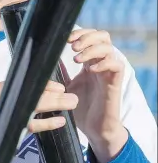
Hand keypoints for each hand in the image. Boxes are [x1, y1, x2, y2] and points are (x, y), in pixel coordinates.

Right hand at [0, 81, 77, 162]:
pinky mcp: (6, 126)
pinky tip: (60, 121)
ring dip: (56, 104)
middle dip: (55, 94)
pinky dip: (48, 122)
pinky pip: (32, 123)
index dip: (45, 84)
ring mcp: (2, 109)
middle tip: (72, 96)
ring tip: (72, 104)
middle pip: (33, 91)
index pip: (25, 82)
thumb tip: (35, 96)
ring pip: (35, 104)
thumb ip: (10, 100)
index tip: (60, 87)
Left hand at [66, 28, 127, 162]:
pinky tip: (90, 70)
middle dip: (86, 36)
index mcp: (89, 62)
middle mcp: (101, 64)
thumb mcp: (66, 86)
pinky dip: (104, 63)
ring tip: (76, 58)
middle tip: (72, 46)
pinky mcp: (115, 84)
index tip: (64, 39)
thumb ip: (60, 72)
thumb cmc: (81, 108)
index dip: (79, 33)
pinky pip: (117, 65)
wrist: (94, 129)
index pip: (90, 36)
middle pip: (103, 36)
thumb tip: (45, 60)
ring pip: (109, 48)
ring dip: (91, 49)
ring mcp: (109, 73)